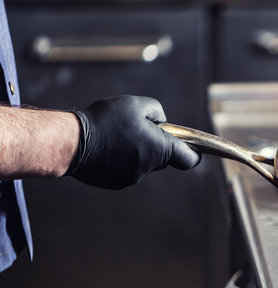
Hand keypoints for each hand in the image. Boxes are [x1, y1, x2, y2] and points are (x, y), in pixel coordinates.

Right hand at [67, 96, 200, 188]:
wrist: (71, 142)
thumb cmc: (106, 120)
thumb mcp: (137, 104)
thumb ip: (157, 112)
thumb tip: (161, 123)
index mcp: (160, 149)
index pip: (188, 159)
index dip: (194, 153)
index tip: (195, 149)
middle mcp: (148, 167)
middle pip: (162, 158)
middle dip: (156, 145)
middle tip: (138, 128)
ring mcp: (131, 178)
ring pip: (142, 163)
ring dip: (136, 151)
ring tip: (115, 135)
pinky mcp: (114, 183)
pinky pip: (125, 169)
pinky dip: (121, 160)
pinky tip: (105, 147)